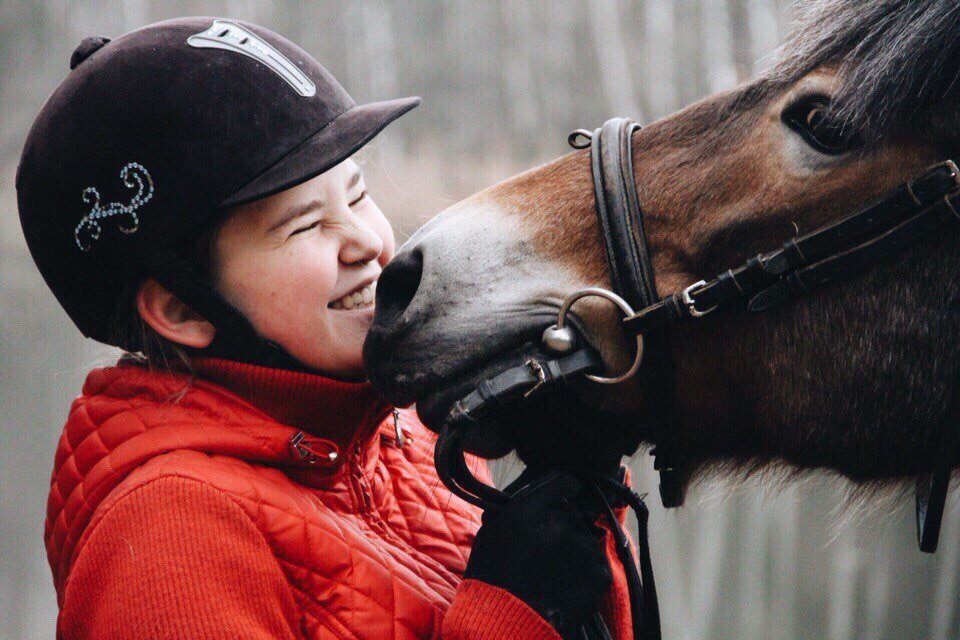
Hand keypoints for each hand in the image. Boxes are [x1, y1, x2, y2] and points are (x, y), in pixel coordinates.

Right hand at [464, 471, 610, 637]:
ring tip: (554, 577)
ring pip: (587, 541)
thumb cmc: (491, 581)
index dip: (564, 489)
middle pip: (574, 515)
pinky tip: (566, 589)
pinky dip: (587, 576)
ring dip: (576, 553)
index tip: (563, 499)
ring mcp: (582, 547)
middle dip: (564, 529)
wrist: (503, 624)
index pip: (564, 480)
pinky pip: (597, 566)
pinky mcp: (598, 572)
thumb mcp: (491, 533)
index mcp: (531, 508)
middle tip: (547, 555)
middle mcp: (560, 521)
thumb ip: (516, 510)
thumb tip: (533, 500)